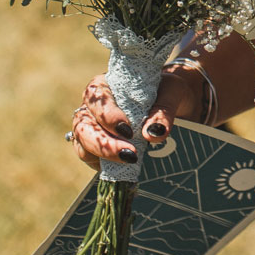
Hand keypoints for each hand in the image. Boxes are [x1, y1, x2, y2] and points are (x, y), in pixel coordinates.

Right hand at [68, 70, 203, 168]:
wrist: (171, 103)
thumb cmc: (165, 92)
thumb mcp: (170, 93)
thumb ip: (163, 111)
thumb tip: (154, 133)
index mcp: (104, 86)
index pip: (95, 99)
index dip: (107, 116)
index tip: (127, 130)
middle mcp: (91, 109)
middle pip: (83, 128)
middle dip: (104, 145)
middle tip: (128, 155)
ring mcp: (91, 130)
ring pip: (83, 147)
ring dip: (104, 158)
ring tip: (130, 161)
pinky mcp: (97, 149)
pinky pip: (93, 161)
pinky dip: (107, 166)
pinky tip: (126, 167)